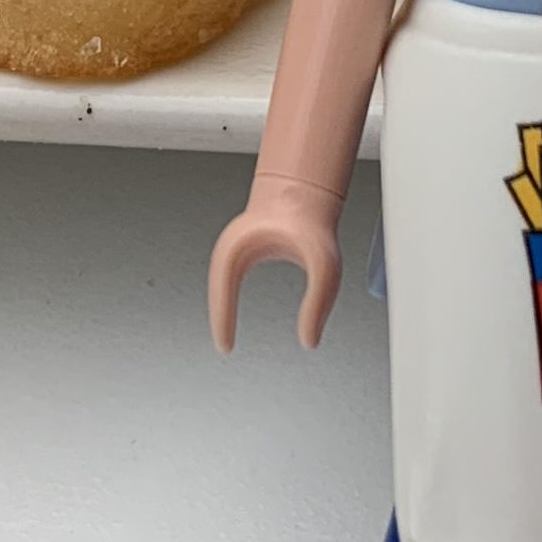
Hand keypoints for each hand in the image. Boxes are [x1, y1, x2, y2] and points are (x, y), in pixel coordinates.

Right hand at [209, 179, 345, 352]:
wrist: (304, 193)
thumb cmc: (312, 225)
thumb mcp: (325, 269)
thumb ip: (318, 306)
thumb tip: (309, 341)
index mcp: (244, 249)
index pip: (224, 292)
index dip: (222, 321)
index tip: (225, 348)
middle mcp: (232, 249)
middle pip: (217, 291)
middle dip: (219, 319)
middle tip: (225, 347)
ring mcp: (234, 250)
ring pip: (220, 286)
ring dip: (222, 309)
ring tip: (226, 339)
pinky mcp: (241, 254)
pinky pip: (227, 283)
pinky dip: (228, 302)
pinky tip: (233, 317)